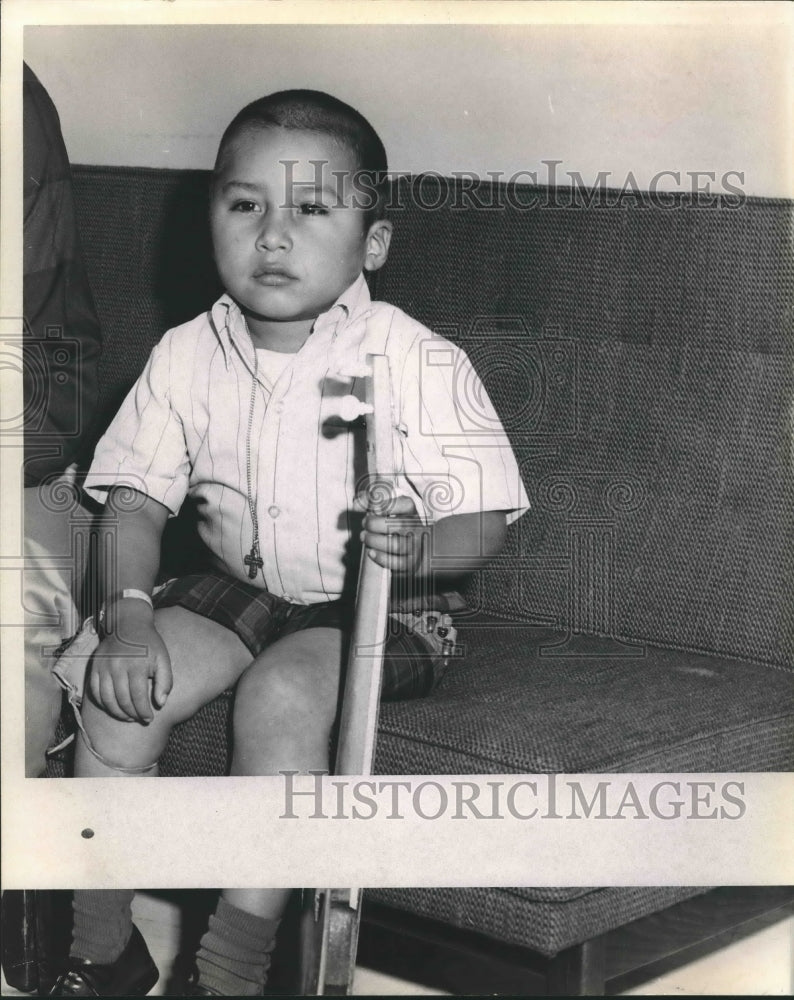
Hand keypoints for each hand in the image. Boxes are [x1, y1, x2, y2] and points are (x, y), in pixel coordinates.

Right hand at [88, 607, 171, 723]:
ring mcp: (103, 667)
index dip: (144, 711)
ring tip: (128, 717)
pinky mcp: (94, 667)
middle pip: (122, 700)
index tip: (149, 719)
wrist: (127, 624)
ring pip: (107, 699)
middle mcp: (117, 666)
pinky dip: (103, 704)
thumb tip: (160, 704)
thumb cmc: (149, 644)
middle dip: (132, 715)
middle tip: (139, 719)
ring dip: (117, 713)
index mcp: (137, 664)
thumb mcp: (163, 659)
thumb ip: (165, 682)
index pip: (138, 697)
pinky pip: (95, 692)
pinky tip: (113, 708)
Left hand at [358, 493, 428, 575]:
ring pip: (396, 545)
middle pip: (399, 524)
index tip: (373, 509)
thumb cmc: (392, 526)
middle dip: (375, 524)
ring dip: (375, 541)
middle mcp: (417, 529)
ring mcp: (416, 547)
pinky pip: (397, 563)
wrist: (406, 550)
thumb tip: (356, 503)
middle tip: (364, 523)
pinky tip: (371, 552)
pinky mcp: (411, 563)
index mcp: (412, 514)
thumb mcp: (386, 511)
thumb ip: (371, 503)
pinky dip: (381, 557)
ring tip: (364, 537)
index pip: (406, 505)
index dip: (388, 505)